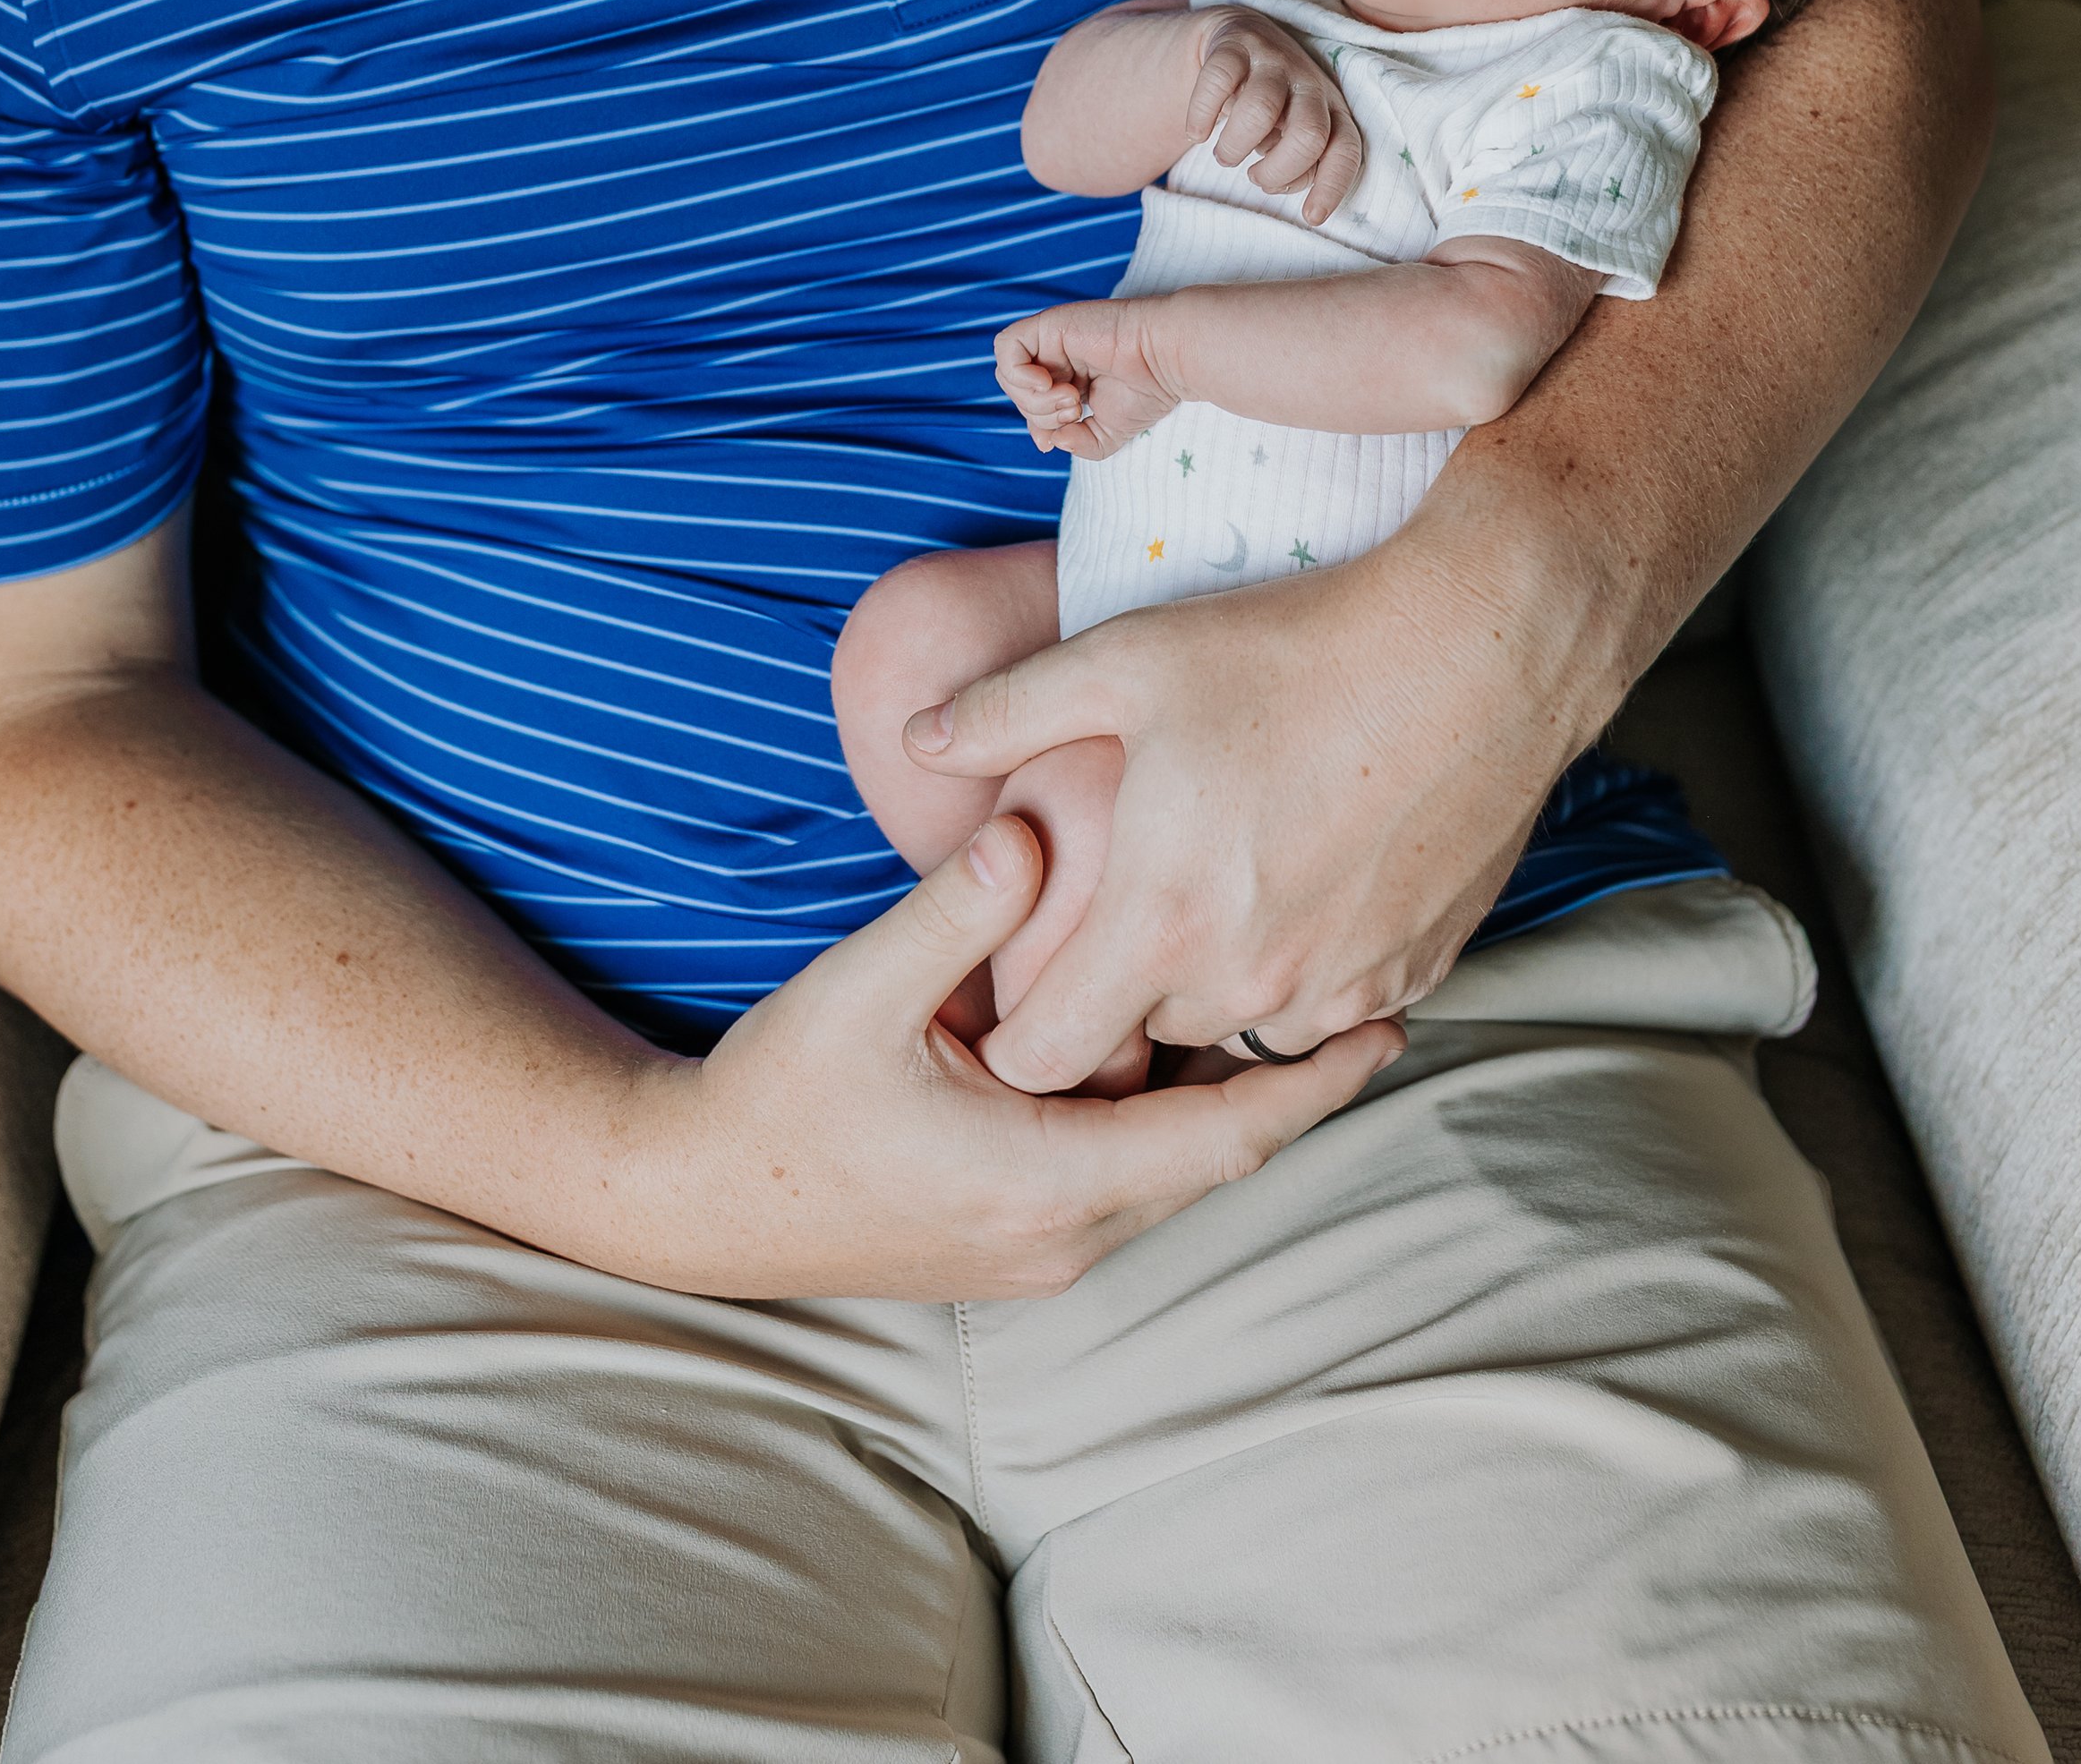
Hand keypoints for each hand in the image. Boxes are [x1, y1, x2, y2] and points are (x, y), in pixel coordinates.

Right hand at [626, 816, 1399, 1296]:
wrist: (690, 1201)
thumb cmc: (776, 1099)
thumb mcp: (861, 989)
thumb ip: (955, 909)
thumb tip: (1032, 833)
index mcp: (1046, 1180)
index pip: (1224, 1136)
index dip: (1315, 1081)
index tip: (1390, 1024)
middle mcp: (1061, 1233)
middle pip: (1216, 1155)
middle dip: (1289, 1081)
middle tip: (1364, 992)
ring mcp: (1036, 1247)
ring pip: (1170, 1166)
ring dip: (1224, 1096)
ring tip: (1286, 1004)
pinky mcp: (1010, 1236)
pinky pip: (1122, 1173)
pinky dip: (1163, 1113)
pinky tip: (1169, 1042)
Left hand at [898, 532, 1567, 1094]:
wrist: (1482, 650)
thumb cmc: (1293, 649)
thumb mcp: (1125, 660)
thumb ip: (1003, 713)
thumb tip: (915, 739)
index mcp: (1164, 921)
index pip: (1046, 1059)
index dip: (1014, 1031)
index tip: (1017, 974)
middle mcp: (1251, 982)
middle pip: (1141, 1041)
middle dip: (1116, 992)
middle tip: (1119, 899)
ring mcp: (1340, 985)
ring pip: (1235, 1025)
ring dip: (1211, 981)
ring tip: (1212, 881)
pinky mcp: (1414, 971)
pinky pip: (1323, 1003)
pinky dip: (1299, 964)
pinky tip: (1298, 874)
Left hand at [995, 298, 1180, 457]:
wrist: (1165, 361)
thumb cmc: (1148, 390)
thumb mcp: (1108, 433)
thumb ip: (1077, 443)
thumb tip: (1050, 441)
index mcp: (1070, 380)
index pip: (1031, 408)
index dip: (1039, 427)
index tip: (1062, 434)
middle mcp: (1058, 359)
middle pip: (1018, 395)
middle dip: (1040, 416)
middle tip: (1074, 410)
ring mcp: (1051, 341)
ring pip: (1008, 377)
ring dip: (1035, 400)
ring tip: (1071, 398)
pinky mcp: (1049, 325)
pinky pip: (1007, 348)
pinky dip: (1019, 374)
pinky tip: (1048, 383)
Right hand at [1189, 8, 1362, 221]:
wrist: (1240, 37)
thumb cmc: (1273, 104)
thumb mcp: (1292, 132)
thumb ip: (1298, 161)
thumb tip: (1281, 183)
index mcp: (1332, 109)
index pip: (1345, 149)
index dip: (1332, 186)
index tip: (1310, 217)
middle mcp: (1309, 82)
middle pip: (1309, 133)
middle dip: (1277, 170)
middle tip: (1254, 177)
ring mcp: (1273, 60)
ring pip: (1261, 109)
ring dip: (1235, 147)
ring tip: (1225, 156)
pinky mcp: (1234, 45)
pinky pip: (1218, 80)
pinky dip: (1201, 116)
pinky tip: (1196, 134)